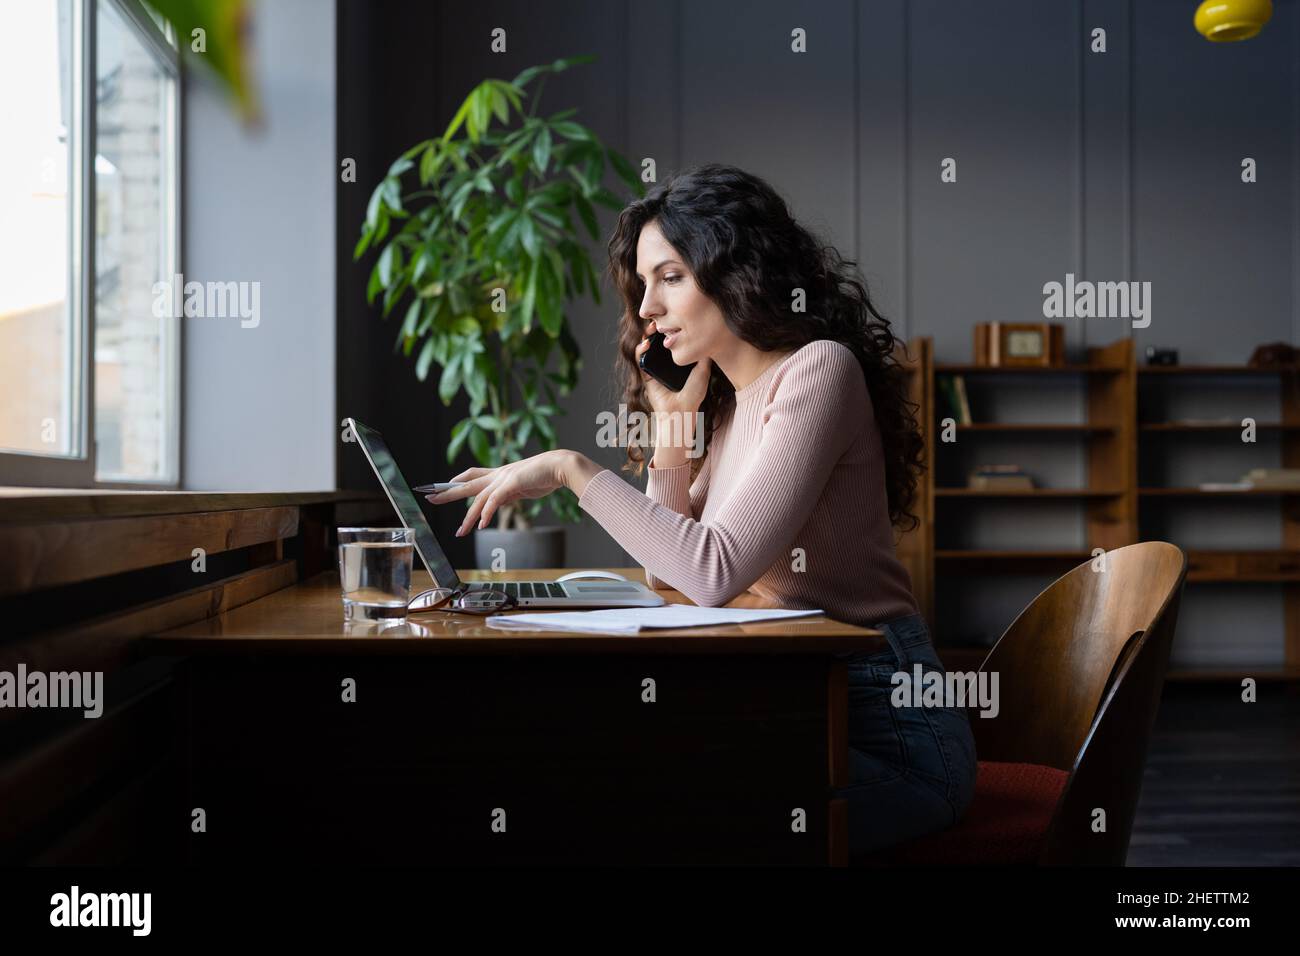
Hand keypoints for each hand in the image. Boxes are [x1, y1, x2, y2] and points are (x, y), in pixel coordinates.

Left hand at [426, 449, 573, 535]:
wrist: (558, 466)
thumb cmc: (544, 476)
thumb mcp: (522, 486)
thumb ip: (510, 493)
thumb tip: (503, 501)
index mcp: (499, 473)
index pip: (473, 474)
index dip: (458, 479)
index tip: (446, 483)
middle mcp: (497, 475)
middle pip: (466, 484)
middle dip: (447, 492)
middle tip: (430, 498)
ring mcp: (503, 478)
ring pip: (478, 500)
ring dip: (468, 517)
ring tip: (460, 532)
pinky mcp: (511, 484)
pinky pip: (493, 501)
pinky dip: (486, 514)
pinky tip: (481, 525)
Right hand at [635, 319, 710, 416]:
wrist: (681, 412)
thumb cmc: (693, 396)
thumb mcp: (703, 372)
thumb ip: (705, 357)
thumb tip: (708, 342)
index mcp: (678, 362)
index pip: (672, 342)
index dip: (671, 330)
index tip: (673, 320)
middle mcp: (665, 365)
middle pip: (658, 342)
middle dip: (658, 330)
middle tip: (660, 321)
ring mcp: (655, 369)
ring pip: (648, 348)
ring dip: (647, 336)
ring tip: (651, 328)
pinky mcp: (646, 376)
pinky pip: (640, 360)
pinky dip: (640, 350)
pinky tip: (646, 344)